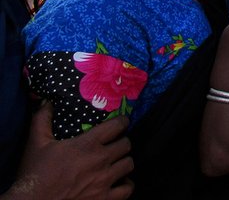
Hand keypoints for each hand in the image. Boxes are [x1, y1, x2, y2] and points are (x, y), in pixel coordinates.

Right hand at [8, 103, 133, 199]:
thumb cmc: (34, 174)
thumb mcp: (36, 143)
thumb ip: (42, 120)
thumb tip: (47, 103)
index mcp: (87, 144)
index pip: (117, 126)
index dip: (122, 122)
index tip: (120, 123)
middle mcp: (100, 160)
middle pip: (126, 144)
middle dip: (122, 142)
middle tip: (115, 144)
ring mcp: (104, 181)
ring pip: (129, 164)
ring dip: (124, 161)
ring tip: (116, 162)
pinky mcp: (104, 198)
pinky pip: (128, 189)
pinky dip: (126, 184)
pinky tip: (118, 182)